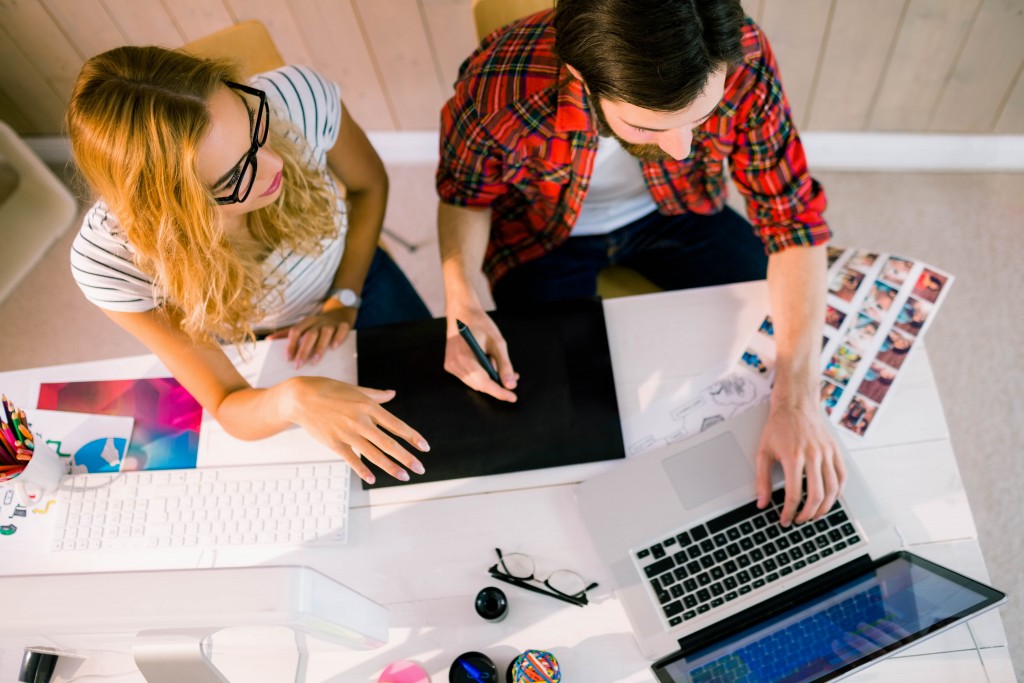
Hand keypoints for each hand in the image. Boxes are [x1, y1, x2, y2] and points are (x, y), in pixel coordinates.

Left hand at [268, 307, 356, 368]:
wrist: (339, 312)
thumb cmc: (317, 324)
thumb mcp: (302, 326)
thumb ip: (286, 333)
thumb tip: (268, 340)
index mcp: (306, 322)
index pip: (296, 331)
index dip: (291, 345)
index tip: (287, 359)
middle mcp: (318, 322)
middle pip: (309, 335)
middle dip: (303, 350)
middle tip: (298, 365)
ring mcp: (331, 323)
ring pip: (325, 333)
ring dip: (319, 347)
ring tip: (315, 361)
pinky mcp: (343, 325)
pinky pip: (342, 330)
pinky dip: (338, 337)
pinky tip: (334, 347)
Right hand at [288, 376, 428, 483]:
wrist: (300, 397)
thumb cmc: (329, 390)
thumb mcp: (356, 390)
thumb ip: (376, 395)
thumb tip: (393, 393)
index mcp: (368, 406)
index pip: (396, 424)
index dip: (412, 437)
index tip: (425, 448)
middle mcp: (361, 420)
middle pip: (389, 443)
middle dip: (407, 457)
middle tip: (420, 469)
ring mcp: (347, 433)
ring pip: (373, 454)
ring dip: (390, 467)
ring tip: (404, 476)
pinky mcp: (334, 442)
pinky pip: (351, 459)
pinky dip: (362, 470)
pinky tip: (372, 478)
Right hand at [443, 307, 517, 401]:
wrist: (461, 312)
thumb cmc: (480, 324)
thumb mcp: (498, 343)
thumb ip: (504, 365)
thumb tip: (510, 385)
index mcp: (465, 358)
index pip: (484, 383)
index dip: (499, 393)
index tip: (512, 397)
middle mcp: (454, 365)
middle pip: (479, 385)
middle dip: (497, 385)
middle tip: (513, 380)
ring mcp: (451, 366)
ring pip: (474, 382)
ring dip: (490, 380)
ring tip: (502, 369)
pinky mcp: (451, 365)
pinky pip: (469, 376)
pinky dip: (481, 375)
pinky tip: (489, 364)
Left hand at [755, 403, 845, 526]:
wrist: (795, 405)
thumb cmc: (778, 428)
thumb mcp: (763, 452)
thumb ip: (762, 480)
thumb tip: (761, 503)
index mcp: (793, 457)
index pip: (795, 494)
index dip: (790, 512)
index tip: (785, 520)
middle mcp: (813, 456)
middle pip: (817, 495)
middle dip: (808, 514)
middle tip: (800, 520)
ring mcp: (827, 453)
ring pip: (833, 489)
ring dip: (825, 507)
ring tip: (814, 515)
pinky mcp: (835, 451)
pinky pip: (842, 476)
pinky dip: (838, 492)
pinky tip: (830, 499)